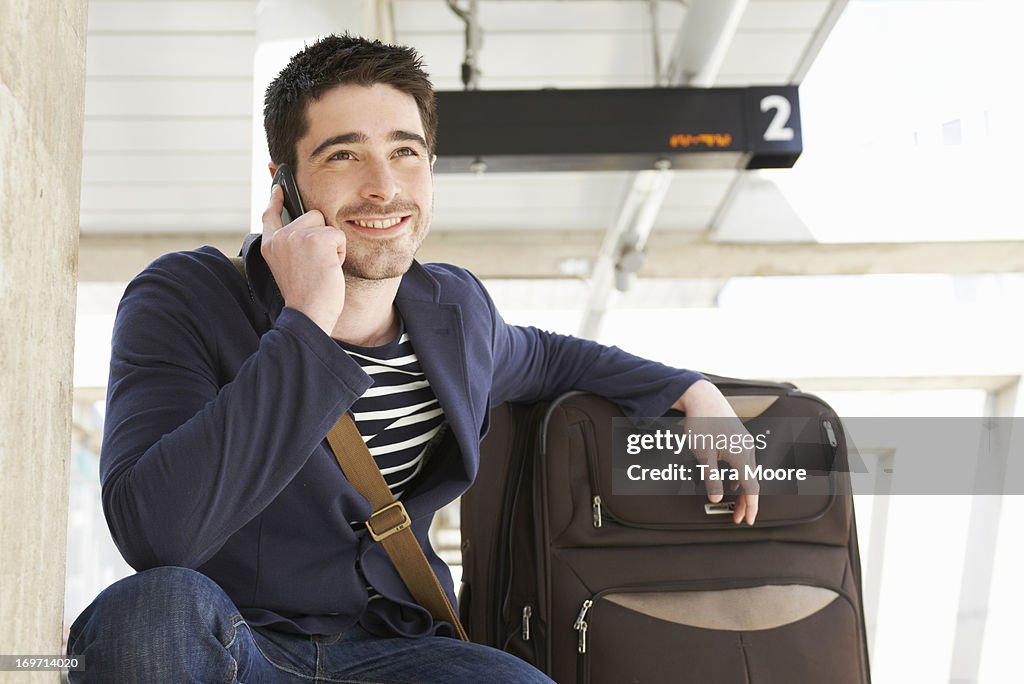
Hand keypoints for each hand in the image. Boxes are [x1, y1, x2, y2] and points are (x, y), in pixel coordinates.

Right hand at [261, 184, 345, 335]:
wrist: (308, 314)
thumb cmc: (305, 296)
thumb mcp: (290, 267)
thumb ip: (292, 245)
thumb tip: (308, 223)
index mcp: (269, 245)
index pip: (270, 215)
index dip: (276, 200)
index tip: (279, 188)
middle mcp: (279, 237)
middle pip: (311, 215)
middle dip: (321, 236)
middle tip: (315, 265)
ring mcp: (296, 235)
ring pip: (326, 224)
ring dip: (331, 245)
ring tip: (321, 267)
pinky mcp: (316, 238)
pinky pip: (338, 235)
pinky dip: (340, 252)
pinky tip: (329, 268)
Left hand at [674, 380, 759, 524]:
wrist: (703, 398)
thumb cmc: (702, 422)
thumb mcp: (702, 454)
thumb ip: (711, 478)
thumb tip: (716, 497)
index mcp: (741, 455)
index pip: (751, 488)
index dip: (751, 506)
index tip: (749, 520)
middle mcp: (748, 449)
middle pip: (751, 482)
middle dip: (746, 502)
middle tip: (738, 517)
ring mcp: (745, 443)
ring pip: (749, 473)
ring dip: (744, 491)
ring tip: (736, 505)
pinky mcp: (740, 439)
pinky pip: (745, 464)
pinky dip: (741, 478)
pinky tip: (733, 484)